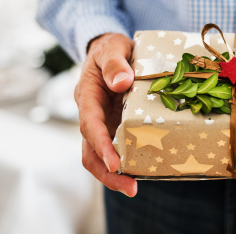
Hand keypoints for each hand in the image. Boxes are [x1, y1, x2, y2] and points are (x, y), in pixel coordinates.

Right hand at [75, 33, 137, 196]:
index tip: (114, 163)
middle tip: (130, 188)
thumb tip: (122, 82)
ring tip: (136, 187)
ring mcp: (104, 123)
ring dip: (116, 173)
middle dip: (107, 172)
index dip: (101, 146)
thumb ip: (114, 63)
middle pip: (90, 151)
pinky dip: (129, 160)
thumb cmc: (110, 48)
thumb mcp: (111, 48)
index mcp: (87, 96)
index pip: (90, 125)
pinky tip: (147, 168)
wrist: (110, 50)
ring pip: (102, 155)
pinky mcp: (116, 126)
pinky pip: (119, 146)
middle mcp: (92, 114)